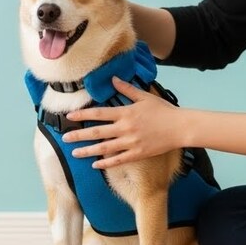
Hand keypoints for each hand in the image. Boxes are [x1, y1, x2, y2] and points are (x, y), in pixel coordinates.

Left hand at [62, 77, 185, 168]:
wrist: (180, 127)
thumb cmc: (164, 110)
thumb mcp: (145, 96)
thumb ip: (127, 89)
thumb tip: (113, 79)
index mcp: (126, 113)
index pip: (99, 114)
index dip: (82, 115)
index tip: (69, 117)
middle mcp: (125, 128)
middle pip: (97, 133)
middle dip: (79, 135)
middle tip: (65, 138)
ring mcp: (131, 143)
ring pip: (104, 148)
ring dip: (88, 151)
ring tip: (75, 153)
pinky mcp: (138, 154)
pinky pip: (118, 160)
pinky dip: (106, 163)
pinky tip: (95, 165)